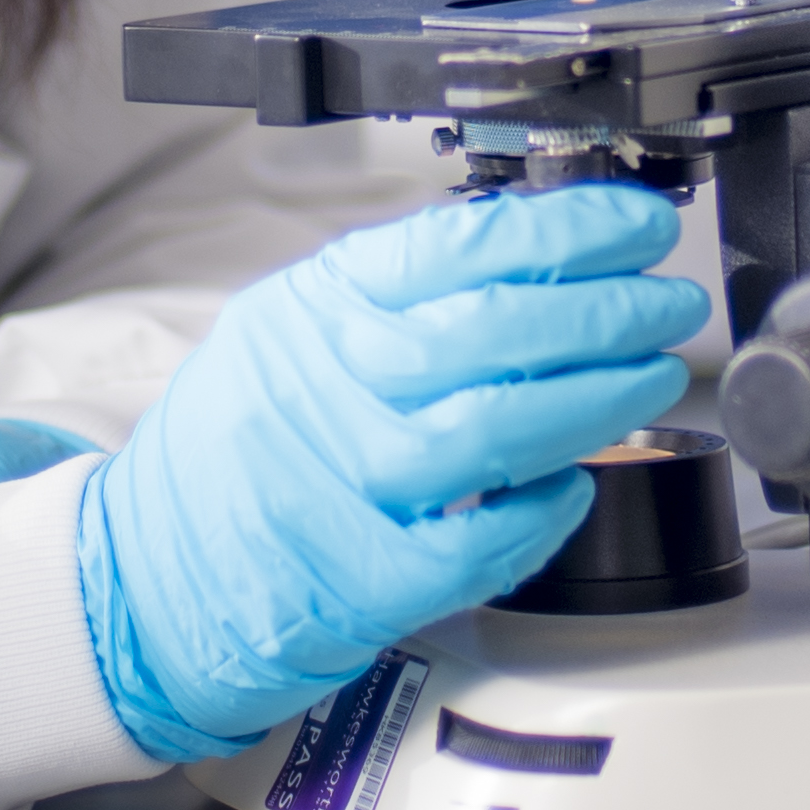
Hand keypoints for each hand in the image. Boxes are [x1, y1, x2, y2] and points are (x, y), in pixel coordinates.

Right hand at [72, 186, 702, 761]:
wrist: (143, 578)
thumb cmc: (234, 449)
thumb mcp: (289, 331)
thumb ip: (393, 296)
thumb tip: (533, 254)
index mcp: (312, 310)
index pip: (457, 246)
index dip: (566, 230)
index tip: (635, 225)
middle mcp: (324, 388)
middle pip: (491, 331)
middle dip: (603, 311)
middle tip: (665, 305)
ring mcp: (340, 489)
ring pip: (495, 429)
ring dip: (594, 399)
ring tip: (651, 377)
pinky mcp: (357, 584)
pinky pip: (473, 544)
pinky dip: (540, 513)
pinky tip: (580, 485)